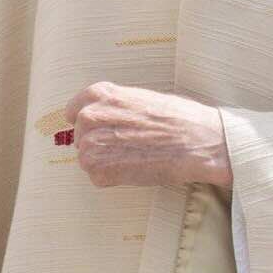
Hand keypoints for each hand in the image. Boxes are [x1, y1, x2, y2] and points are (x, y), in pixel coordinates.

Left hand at [66, 83, 232, 189]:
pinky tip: (136, 168)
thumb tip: (102, 118)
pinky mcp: (99, 170)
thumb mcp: (140, 97)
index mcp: (99, 95)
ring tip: (136, 155)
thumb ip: (114, 106)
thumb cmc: (178, 117)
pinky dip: (113, 177)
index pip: (73, 110)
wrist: (198, 141)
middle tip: (128, 145)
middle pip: (80, 136)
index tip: (101, 129)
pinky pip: (97, 176)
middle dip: (99, 142)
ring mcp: (91, 144)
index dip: (89, 123)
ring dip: (106, 161)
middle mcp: (89, 117)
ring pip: (88, 157)